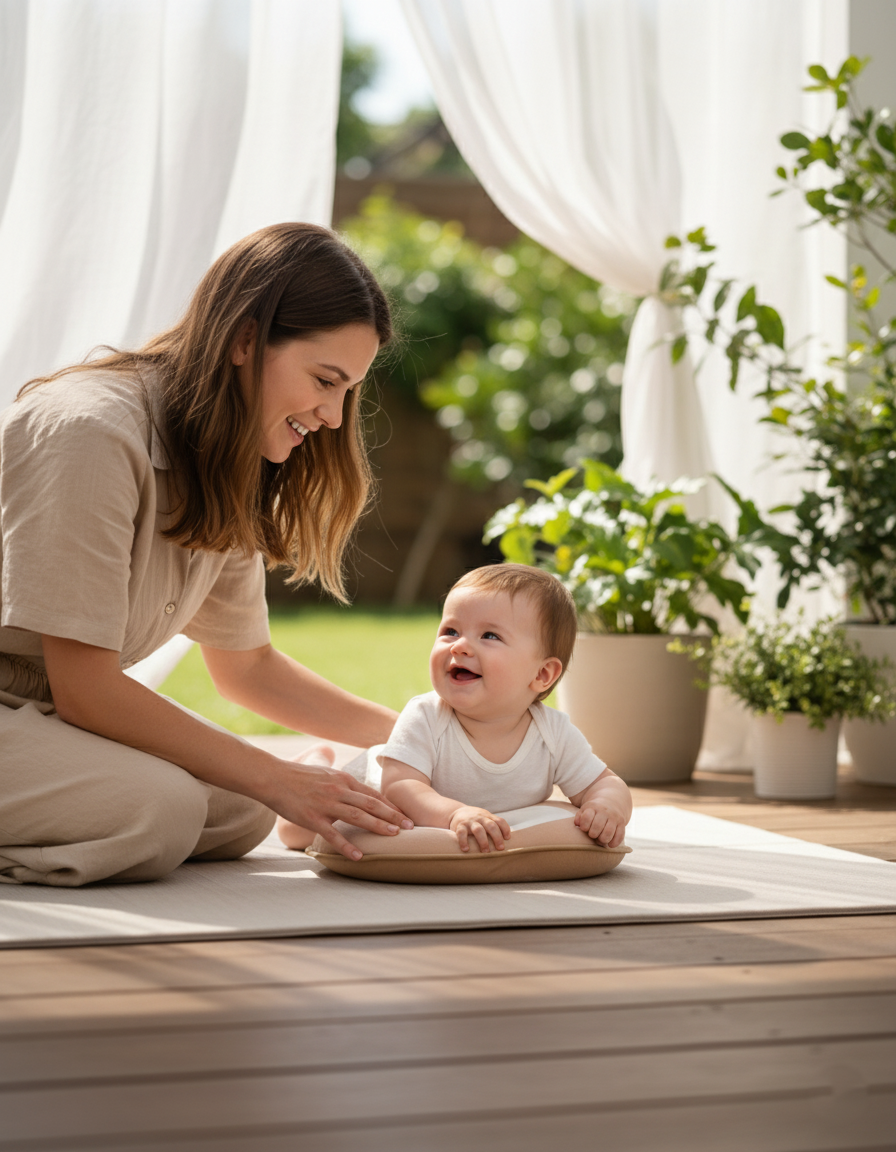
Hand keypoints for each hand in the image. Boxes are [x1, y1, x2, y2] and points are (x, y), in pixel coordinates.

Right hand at [273, 759, 412, 861]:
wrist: (273, 776)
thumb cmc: (299, 777)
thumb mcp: (326, 773)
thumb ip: (342, 783)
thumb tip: (356, 792)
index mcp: (344, 780)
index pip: (373, 794)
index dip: (391, 805)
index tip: (406, 815)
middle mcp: (338, 790)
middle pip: (372, 804)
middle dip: (393, 815)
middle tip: (410, 826)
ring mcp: (326, 803)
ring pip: (358, 816)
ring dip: (378, 826)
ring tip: (394, 836)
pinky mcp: (312, 817)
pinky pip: (332, 834)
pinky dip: (346, 845)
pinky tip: (359, 856)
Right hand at [449, 806, 511, 852]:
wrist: (457, 812)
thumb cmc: (477, 820)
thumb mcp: (486, 819)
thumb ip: (495, 827)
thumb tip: (510, 842)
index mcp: (488, 817)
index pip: (500, 821)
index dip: (505, 829)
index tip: (508, 839)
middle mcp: (480, 818)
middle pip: (491, 825)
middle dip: (497, 837)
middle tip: (500, 848)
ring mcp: (470, 822)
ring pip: (478, 830)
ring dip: (483, 841)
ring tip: (486, 852)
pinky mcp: (459, 826)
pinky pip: (461, 833)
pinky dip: (463, 841)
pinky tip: (466, 849)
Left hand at [574, 798, 626, 847]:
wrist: (611, 802)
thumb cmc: (594, 811)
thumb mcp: (585, 810)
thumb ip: (579, 817)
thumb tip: (577, 824)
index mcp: (593, 807)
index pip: (587, 817)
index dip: (584, 826)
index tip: (585, 828)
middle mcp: (605, 811)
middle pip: (597, 827)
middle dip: (593, 834)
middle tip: (593, 834)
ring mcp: (614, 817)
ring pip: (608, 833)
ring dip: (602, 840)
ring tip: (600, 839)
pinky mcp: (622, 823)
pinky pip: (620, 836)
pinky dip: (614, 843)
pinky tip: (610, 844)